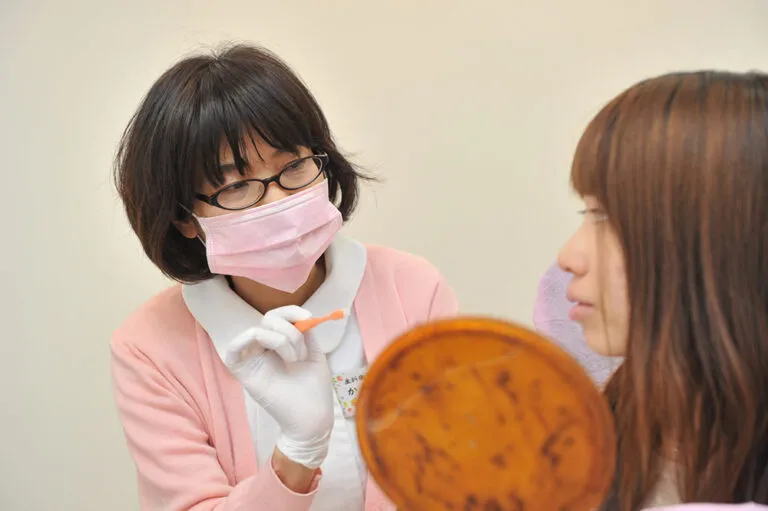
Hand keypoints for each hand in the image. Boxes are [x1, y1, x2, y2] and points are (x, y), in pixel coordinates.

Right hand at [223, 306, 333, 468]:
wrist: (312, 418)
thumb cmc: (314, 389)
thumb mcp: (314, 354)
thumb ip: (305, 333)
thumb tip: (301, 316)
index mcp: (281, 343)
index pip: (278, 316)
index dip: (291, 311)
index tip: (309, 317)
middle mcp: (265, 349)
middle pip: (268, 319)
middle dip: (290, 331)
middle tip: (302, 353)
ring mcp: (252, 359)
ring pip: (257, 331)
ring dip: (281, 339)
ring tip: (295, 360)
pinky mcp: (242, 372)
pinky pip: (233, 348)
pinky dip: (246, 339)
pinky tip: (268, 349)